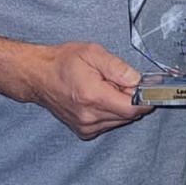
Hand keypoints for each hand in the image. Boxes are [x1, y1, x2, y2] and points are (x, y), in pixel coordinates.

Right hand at [27, 41, 151, 139]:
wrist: (38, 76)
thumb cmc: (63, 62)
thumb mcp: (92, 53)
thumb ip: (117, 67)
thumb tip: (137, 80)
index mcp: (92, 96)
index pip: (132, 108)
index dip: (144, 98)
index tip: (146, 88)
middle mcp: (89, 116)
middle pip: (128, 115)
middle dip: (131, 99)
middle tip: (119, 82)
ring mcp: (86, 127)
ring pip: (120, 121)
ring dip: (120, 106)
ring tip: (106, 88)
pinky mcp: (84, 131)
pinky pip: (109, 124)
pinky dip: (111, 113)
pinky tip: (99, 99)